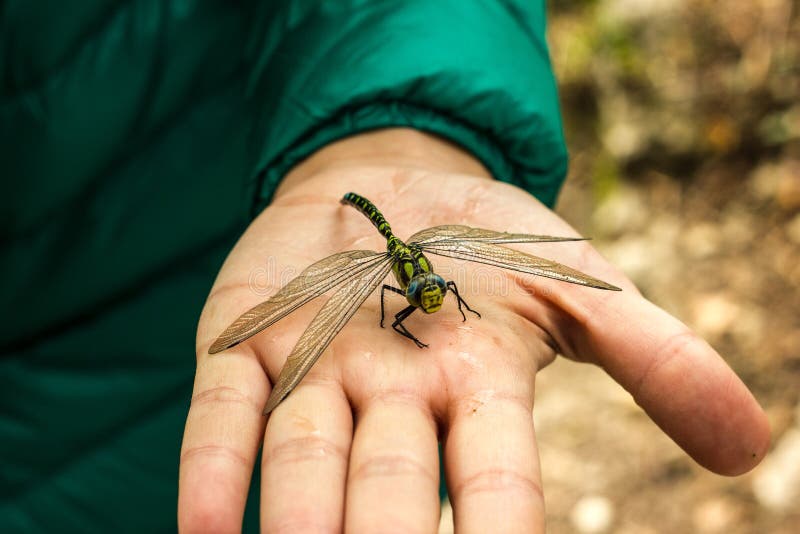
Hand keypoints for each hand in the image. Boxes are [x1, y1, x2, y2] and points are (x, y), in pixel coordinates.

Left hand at [178, 129, 768, 532]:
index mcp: (477, 390)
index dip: (500, 533)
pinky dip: (213, 469)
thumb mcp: (583, 285)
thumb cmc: (494, 242)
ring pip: (304, 466)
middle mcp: (393, 399)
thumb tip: (752, 445)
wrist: (398, 176)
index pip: (496, 480)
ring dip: (301, 524)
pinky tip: (202, 532)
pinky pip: (226, 415)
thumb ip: (657, 358)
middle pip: (393, 491)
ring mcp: (314, 373)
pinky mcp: (244, 343)